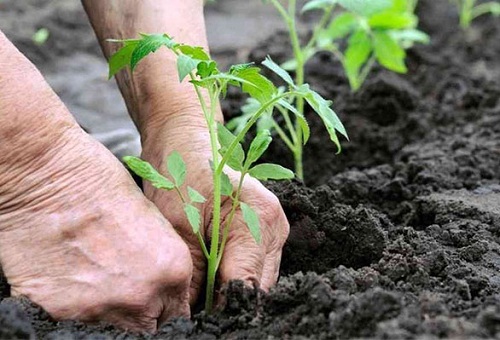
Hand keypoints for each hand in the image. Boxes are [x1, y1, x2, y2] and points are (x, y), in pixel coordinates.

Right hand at [0, 125, 192, 331]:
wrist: (48, 173)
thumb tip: (161, 289)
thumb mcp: (152, 221)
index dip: (164, 309)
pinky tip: (68, 276)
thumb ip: (162, 263)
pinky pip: (72, 322)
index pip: (177, 314)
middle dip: (140, 313)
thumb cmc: (101, 184)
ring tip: (93, 277)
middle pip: (147, 328)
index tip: (154, 305)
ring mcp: (99, 307)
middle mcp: (141, 295)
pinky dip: (72, 306)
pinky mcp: (58, 310)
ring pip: (112, 328)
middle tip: (122, 289)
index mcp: (172, 270)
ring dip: (106, 310)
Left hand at [141, 117, 289, 304]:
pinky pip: (254, 267)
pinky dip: (233, 277)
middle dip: (227, 303)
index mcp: (259, 220)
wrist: (186, 142)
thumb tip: (193, 316)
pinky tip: (212, 277)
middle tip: (195, 310)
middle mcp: (275, 227)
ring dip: (231, 292)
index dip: (222, 310)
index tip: (199, 321)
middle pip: (258, 288)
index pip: (246, 286)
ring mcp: (275, 230)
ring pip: (258, 281)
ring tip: (201, 295)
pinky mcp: (266, 233)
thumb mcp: (178, 228)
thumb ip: (193, 277)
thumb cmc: (179, 175)